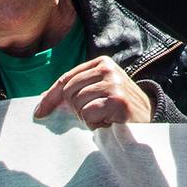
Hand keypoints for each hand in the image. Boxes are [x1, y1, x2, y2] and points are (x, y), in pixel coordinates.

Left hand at [33, 55, 153, 129]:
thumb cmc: (117, 107)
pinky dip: (95, 123)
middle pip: (69, 91)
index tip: (39, 112)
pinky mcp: (117, 99)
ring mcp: (113, 83)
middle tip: (93, 113)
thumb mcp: (96, 92)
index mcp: (101, 63)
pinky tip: (108, 121)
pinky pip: (88, 113)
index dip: (50, 97)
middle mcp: (107, 69)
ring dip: (87, 117)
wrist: (148, 118)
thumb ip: (74, 91)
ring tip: (103, 116)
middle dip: (76, 109)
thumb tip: (42, 101)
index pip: (66, 78)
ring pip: (77, 103)